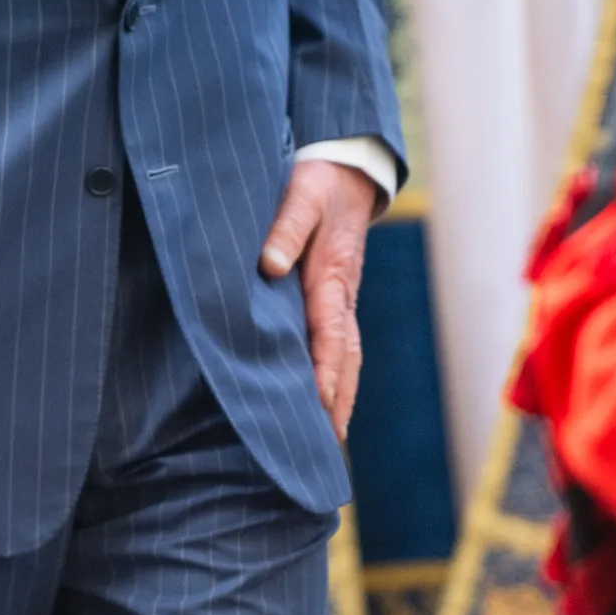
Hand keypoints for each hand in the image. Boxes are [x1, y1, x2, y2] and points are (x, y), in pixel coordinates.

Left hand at [261, 157, 381, 438]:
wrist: (346, 170)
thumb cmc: (318, 182)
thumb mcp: (301, 193)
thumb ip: (286, 227)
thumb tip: (269, 265)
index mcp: (332, 276)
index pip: (330, 334)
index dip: (325, 371)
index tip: (320, 404)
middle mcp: (341, 296)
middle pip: (345, 357)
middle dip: (339, 400)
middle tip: (328, 443)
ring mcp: (341, 299)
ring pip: (346, 356)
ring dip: (340, 394)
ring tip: (331, 436)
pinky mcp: (334, 298)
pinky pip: (338, 344)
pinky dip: (336, 375)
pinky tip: (324, 399)